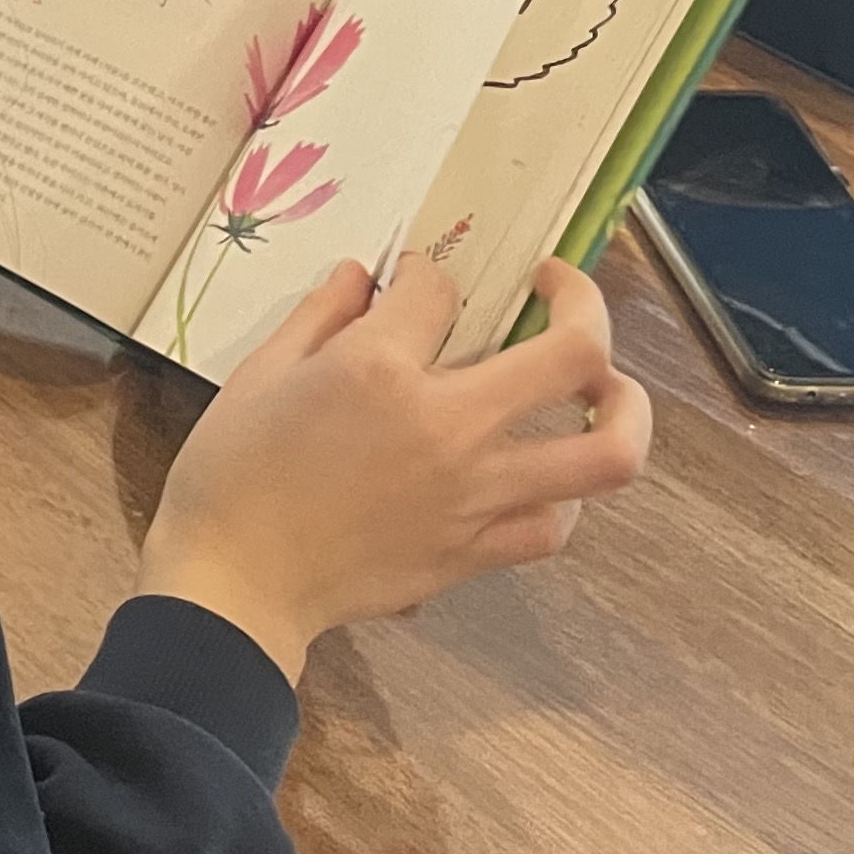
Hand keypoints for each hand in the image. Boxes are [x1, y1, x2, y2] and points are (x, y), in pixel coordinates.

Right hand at [137, 251, 650, 679]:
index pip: (440, 289)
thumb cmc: (231, 475)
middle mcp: (448, 427)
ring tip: (605, 387)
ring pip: (606, 452)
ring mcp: (475, 494)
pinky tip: (545, 475)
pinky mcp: (476, 551)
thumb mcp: (260, 373)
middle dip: (581, 302)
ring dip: (622, 408)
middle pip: (574, 353)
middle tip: (560, 290)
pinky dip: (566, 495)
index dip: (429, 271)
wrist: (236, 582)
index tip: (414, 280)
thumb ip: (320, 315)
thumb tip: (363, 276)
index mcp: (381, 371)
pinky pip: (556, 523)